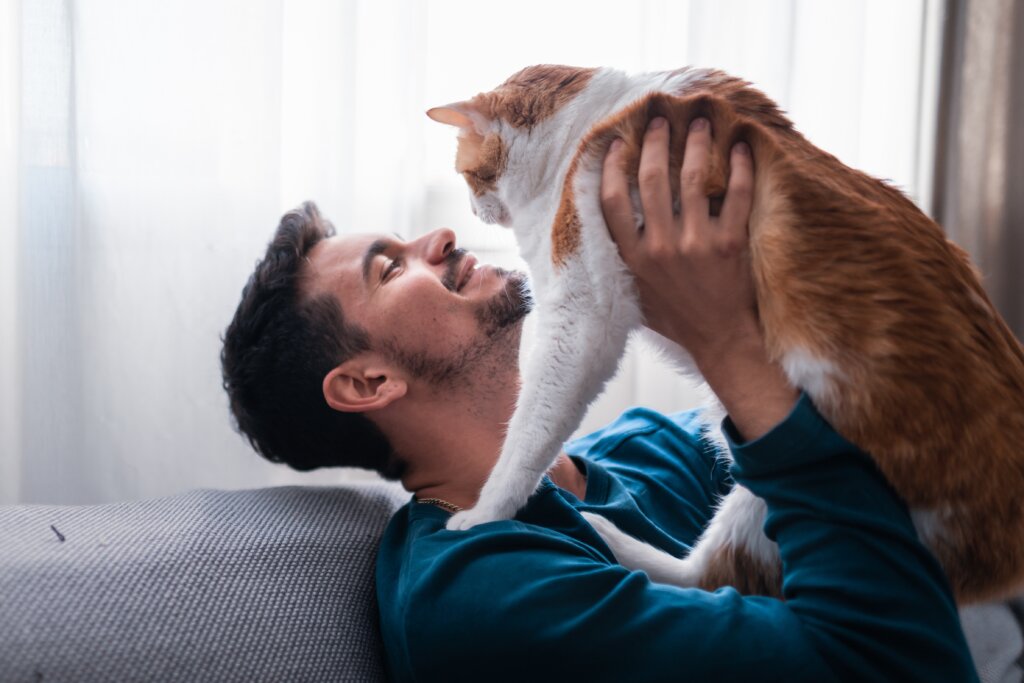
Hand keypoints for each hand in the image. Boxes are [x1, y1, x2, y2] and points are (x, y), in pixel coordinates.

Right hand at [600, 116, 756, 364]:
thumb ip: (623, 259)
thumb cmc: (676, 317)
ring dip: (696, 144)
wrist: (720, 340)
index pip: (613, 201)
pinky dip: (739, 168)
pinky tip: (739, 148)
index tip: (618, 143)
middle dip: (656, 142)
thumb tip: (606, 224)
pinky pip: (736, 195)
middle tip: (661, 118)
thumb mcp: (635, 293)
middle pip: (653, 180)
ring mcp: (697, 244)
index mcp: (633, 258)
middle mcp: (661, 248)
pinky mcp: (730, 244)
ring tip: (699, 122)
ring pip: (694, 179)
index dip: (614, 167)